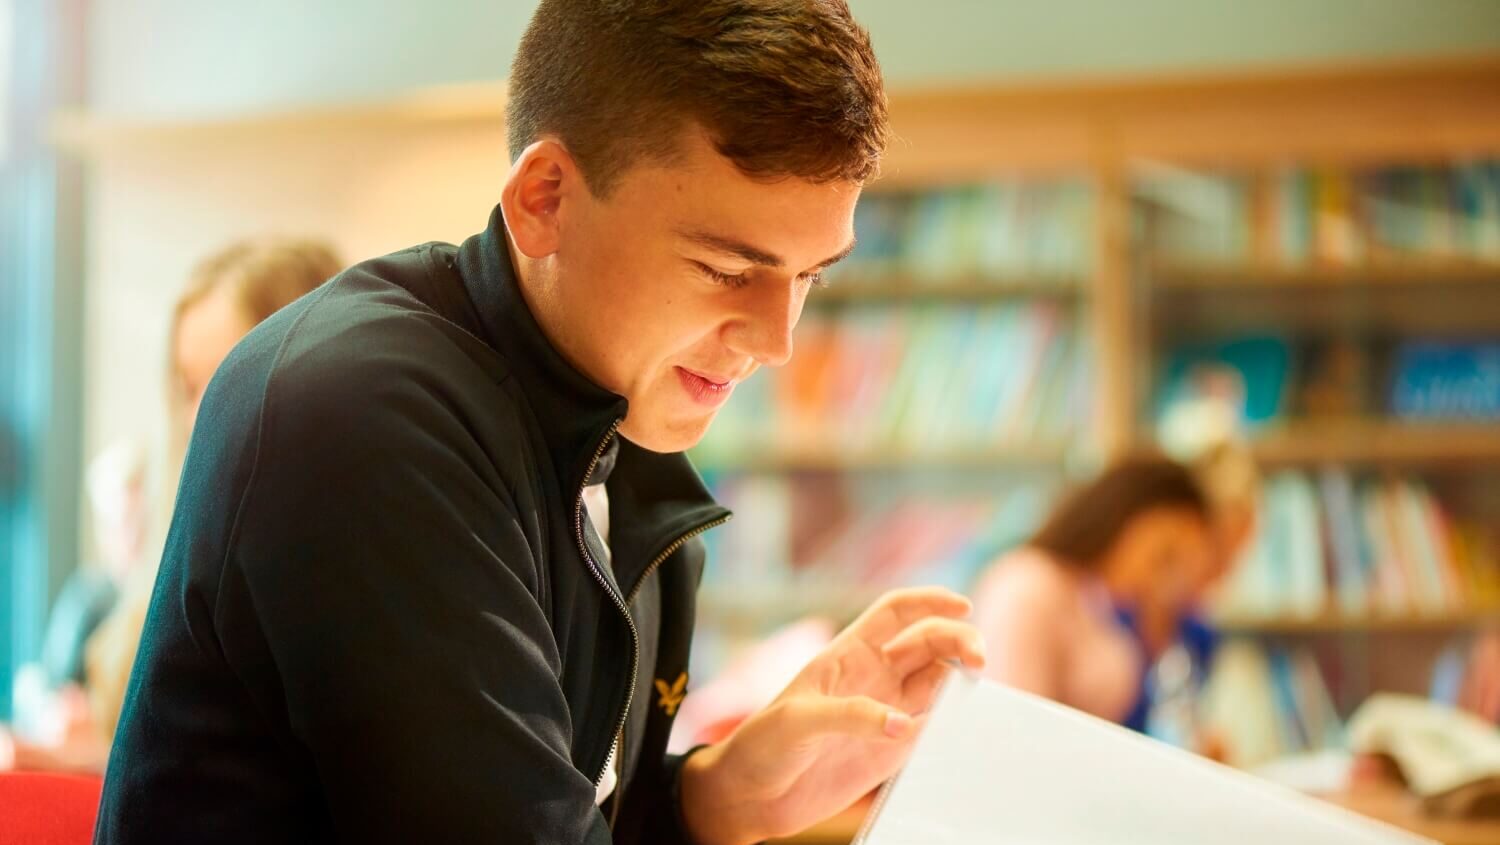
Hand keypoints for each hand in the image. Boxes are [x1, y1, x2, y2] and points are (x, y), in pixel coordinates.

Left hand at [681, 587, 984, 844]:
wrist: (753, 796)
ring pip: (939, 681)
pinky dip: (953, 720)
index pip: (896, 612)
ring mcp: (886, 711)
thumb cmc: (762, 746)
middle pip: (929, 643)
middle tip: (978, 658)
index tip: (961, 607)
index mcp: (848, 654)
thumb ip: (849, 716)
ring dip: (961, 678)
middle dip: (958, 640)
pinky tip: (963, 721)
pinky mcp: (893, 749)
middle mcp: (873, 677)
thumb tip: (900, 722)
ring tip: (975, 686)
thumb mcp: (797, 720)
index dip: (929, 602)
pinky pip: (934, 726)